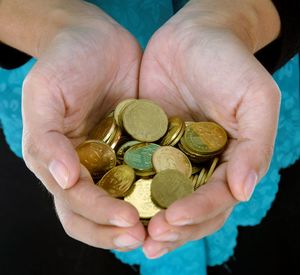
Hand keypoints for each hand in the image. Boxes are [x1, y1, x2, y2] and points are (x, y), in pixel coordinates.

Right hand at [22, 3, 144, 249]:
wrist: (95, 39)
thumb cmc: (63, 63)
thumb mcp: (45, 96)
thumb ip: (47, 140)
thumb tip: (64, 180)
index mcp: (62, 163)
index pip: (76, 205)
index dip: (99, 216)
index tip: (127, 220)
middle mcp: (89, 168)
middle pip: (99, 216)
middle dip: (119, 231)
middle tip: (147, 237)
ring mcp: (115, 158)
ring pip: (127, 201)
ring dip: (145, 218)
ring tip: (167, 226)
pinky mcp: (140, 145)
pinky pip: (151, 173)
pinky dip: (163, 188)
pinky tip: (181, 195)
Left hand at [139, 0, 280, 257]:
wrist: (193, 36)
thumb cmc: (229, 63)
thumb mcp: (255, 98)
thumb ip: (254, 146)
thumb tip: (243, 191)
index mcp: (231, 160)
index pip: (217, 198)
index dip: (198, 213)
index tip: (173, 219)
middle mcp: (202, 164)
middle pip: (190, 207)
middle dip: (173, 227)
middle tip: (150, 239)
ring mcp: (173, 156)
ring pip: (162, 197)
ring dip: (149, 217)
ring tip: (133, 234)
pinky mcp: (148, 144)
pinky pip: (138, 170)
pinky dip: (128, 188)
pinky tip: (113, 202)